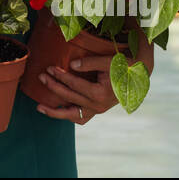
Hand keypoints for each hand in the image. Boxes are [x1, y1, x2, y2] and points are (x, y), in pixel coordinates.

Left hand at [36, 30, 154, 124]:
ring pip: (72, 116)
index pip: (73, 85)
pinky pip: (81, 118)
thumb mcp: (107, 61)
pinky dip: (69, 115)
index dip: (60, 76)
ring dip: (55, 112)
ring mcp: (98, 110)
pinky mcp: (98, 110)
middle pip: (69, 97)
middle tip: (41, 76)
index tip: (49, 68)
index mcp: (99, 93)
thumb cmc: (123, 66)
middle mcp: (98, 105)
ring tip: (39, 108)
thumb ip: (89, 63)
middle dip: (53, 86)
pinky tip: (58, 111)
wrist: (138, 75)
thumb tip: (71, 65)